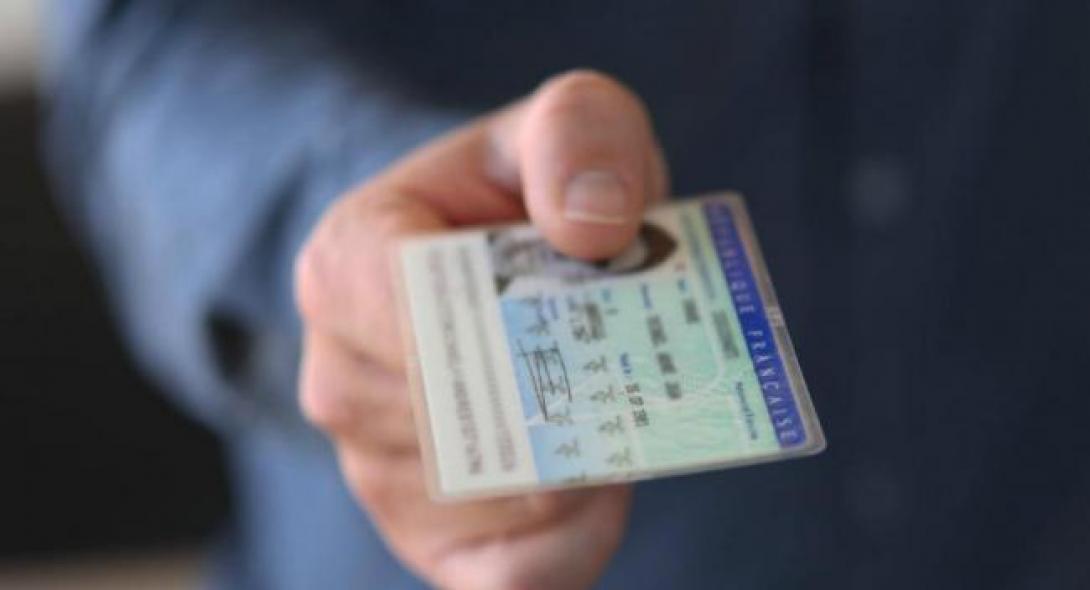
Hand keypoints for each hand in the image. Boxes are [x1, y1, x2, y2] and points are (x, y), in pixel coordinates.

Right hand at [295, 70, 668, 589]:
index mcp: (347, 265)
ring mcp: (379, 470)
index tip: (595, 297)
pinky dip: (579, 539)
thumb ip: (579, 135)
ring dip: (594, 458)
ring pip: (512, 499)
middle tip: (638, 357)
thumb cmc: (525, 198)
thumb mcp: (565, 124)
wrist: (492, 269)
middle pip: (473, 420)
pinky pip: (515, 574)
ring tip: (618, 399)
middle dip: (575, 394)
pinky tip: (601, 484)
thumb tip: (593, 226)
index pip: (409, 312)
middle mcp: (344, 378)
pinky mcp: (431, 540)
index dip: (513, 321)